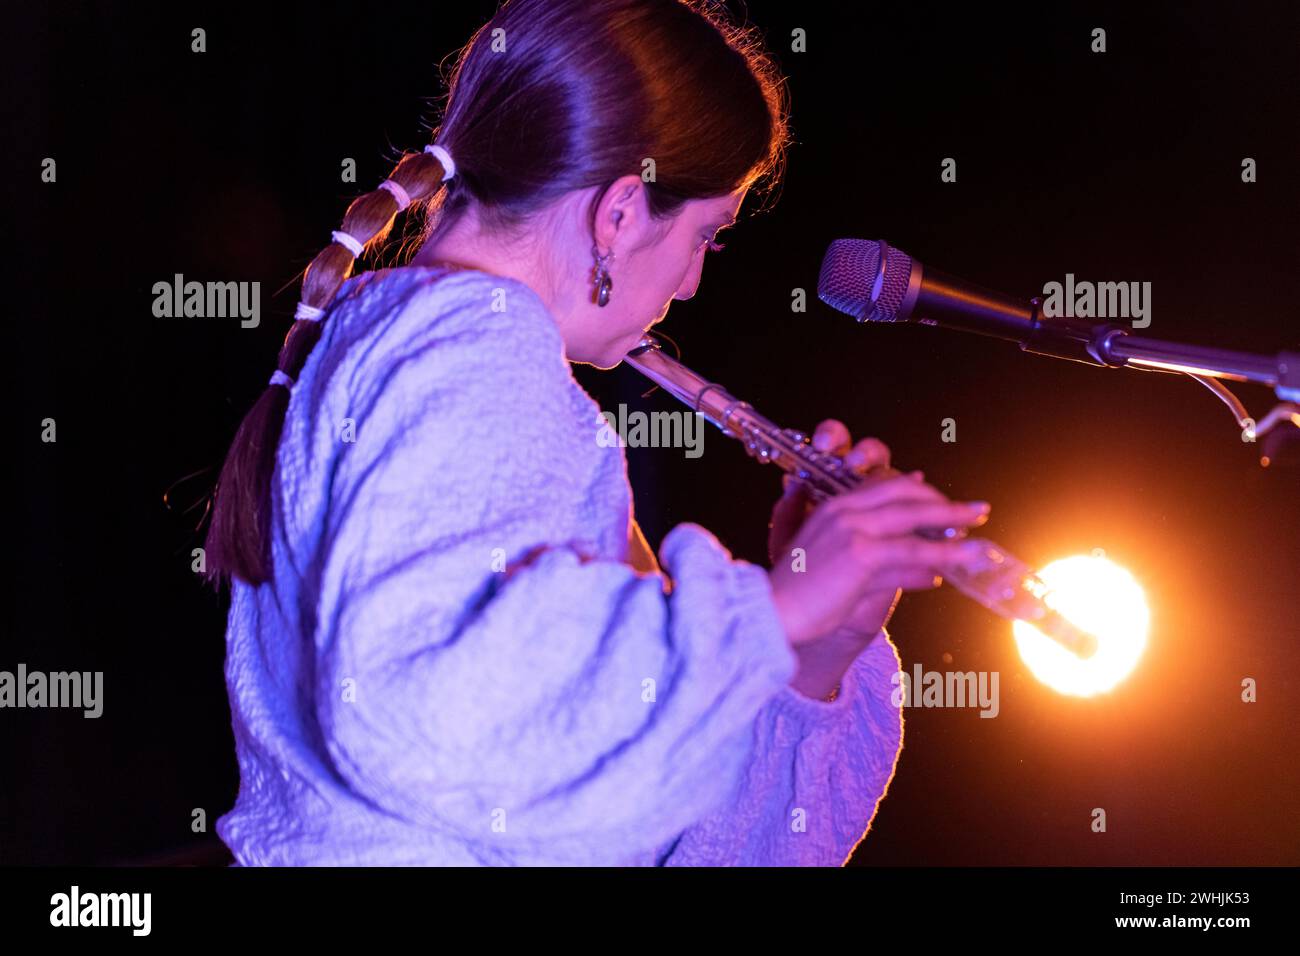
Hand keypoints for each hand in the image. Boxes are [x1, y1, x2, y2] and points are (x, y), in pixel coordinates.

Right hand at [766, 420, 991, 645]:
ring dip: (953, 522)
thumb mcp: (842, 574)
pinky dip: (941, 554)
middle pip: (904, 494)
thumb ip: (884, 566)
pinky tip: (963, 560)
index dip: (918, 492)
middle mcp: (843, 511)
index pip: (884, 487)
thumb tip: (930, 572)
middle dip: (943, 502)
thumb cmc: (798, 598)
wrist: (771, 614)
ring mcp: (852, 529)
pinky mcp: (861, 553)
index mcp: (832, 507)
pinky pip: (910, 550)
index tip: (943, 500)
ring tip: (980, 530)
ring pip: (913, 518)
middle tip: (975, 511)